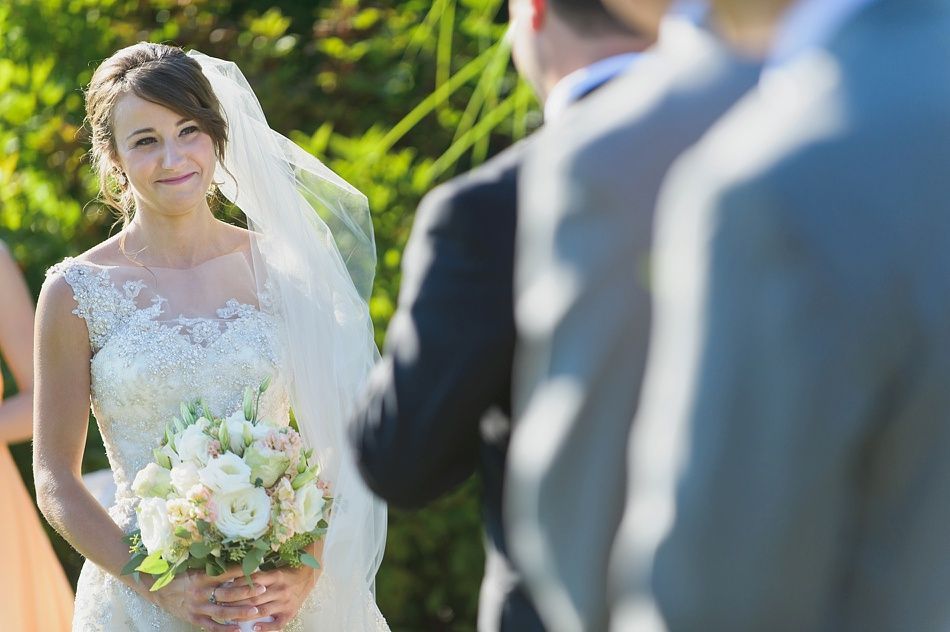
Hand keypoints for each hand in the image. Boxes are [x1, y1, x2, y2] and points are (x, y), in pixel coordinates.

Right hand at [141, 566, 263, 631]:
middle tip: (263, 589)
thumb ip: (212, 568)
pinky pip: (212, 626)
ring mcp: (197, 607)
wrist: (156, 590)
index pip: (226, 573)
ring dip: (240, 611)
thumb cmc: (179, 576)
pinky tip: (239, 628)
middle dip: (247, 591)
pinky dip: (225, 628)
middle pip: (228, 593)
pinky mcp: (194, 618)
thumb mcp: (194, 568)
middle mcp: (200, 592)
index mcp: (201, 576)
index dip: (242, 570)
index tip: (257, 567)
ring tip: (256, 610)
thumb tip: (234, 561)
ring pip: (222, 611)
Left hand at [217, 562, 319, 630]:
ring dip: (246, 615)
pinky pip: (276, 624)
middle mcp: (280, 589)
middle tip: (223, 605)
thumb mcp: (273, 570)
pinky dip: (265, 627)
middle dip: (237, 603)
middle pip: (254, 598)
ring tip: (232, 617)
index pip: (253, 581)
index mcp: (276, 576)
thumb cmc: (286, 574)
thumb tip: (235, 581)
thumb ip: (258, 576)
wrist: (307, 577)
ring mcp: (285, 603)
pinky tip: (254, 628)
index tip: (225, 589)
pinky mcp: (290, 613)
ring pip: (262, 611)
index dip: (238, 586)